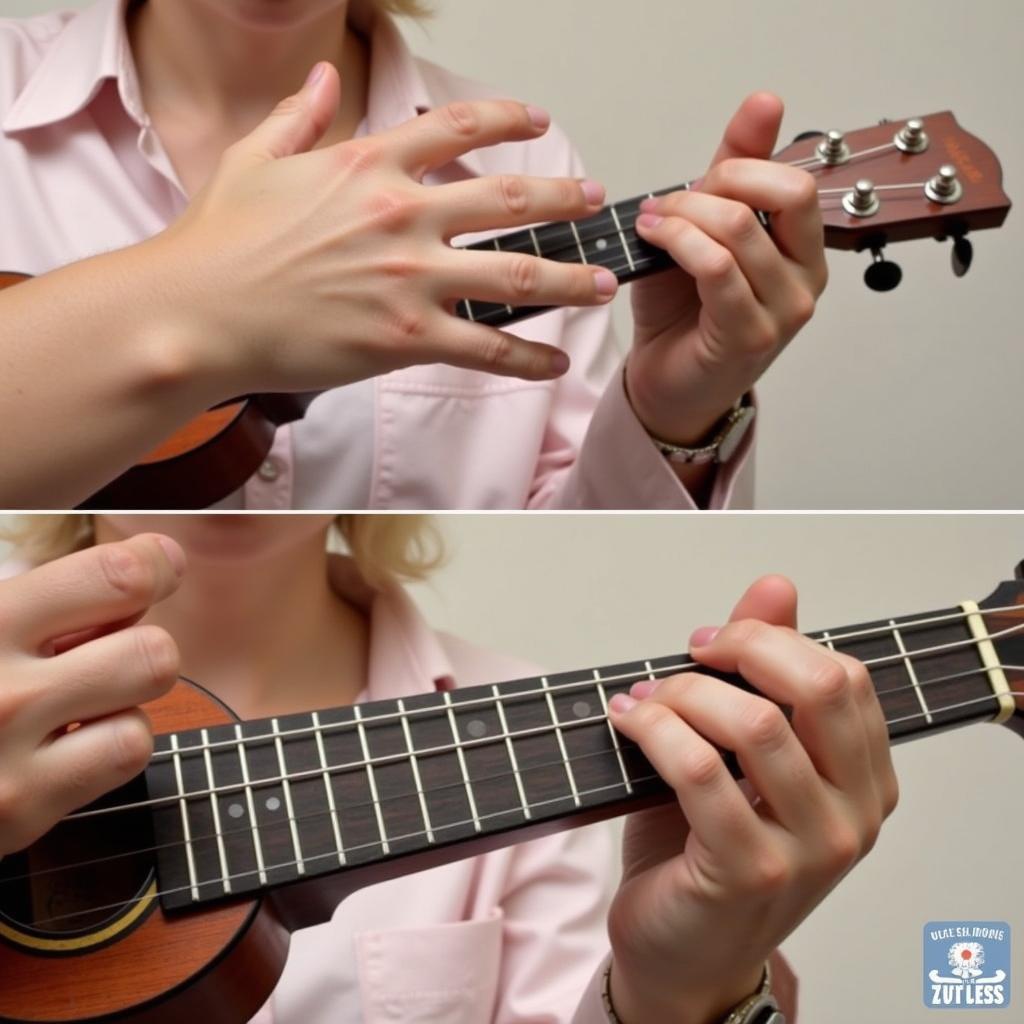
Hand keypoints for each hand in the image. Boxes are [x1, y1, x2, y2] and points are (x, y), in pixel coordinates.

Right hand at [0, 535, 183, 856]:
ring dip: (126, 698)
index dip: (155, 566)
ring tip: (78, 701)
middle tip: (104, 653)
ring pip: (145, 711)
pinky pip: (124, 755)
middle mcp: (1, 690)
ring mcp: (9, 757)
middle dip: (141, 646)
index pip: (118, 578)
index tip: (160, 566)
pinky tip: (66, 743)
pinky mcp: (20, 809)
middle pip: (153, 652)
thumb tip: (144, 576)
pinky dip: (109, 745)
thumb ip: (43, 597)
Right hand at [153, 63, 615, 396]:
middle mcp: (402, 214)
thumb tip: (326, 79)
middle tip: (595, 201)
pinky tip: (555, 362)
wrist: (199, 311)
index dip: (507, 118)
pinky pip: (487, 348)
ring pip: (517, 276)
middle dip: (563, 199)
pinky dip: (528, 358)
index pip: (458, 126)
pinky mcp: (407, 339)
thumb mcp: (254, 158)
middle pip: (508, 199)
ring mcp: (410, 278)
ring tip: (602, 282)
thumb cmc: (220, 240)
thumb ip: (300, 114)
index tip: (537, 121)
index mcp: (370, 165)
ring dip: (570, 278)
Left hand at [605, 576, 897, 1023]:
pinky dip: (654, 730)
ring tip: (646, 701)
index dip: (770, 640)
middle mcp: (853, 816)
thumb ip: (764, 671)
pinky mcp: (750, 871)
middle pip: (820, 687)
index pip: (843, 676)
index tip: (715, 641)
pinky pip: (700, 770)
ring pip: (753, 724)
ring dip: (681, 693)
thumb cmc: (707, 850)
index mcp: (865, 781)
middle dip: (741, 647)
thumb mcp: (741, 754)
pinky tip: (628, 723)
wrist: (681, 953)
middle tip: (688, 654)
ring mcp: (809, 849)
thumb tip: (776, 587)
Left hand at [626, 93, 827, 445]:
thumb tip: (765, 102)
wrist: (665, 384)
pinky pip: (716, 268)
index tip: (694, 183)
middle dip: (719, 184)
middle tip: (674, 203)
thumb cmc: (684, 313)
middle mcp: (807, 280)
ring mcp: (784, 312)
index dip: (740, 167)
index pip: (796, 181)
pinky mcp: (748, 335)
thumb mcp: (706, 230)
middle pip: (787, 194)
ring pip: (739, 229)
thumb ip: (734, 172)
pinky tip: (653, 240)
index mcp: (805, 250)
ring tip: (652, 224)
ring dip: (683, 215)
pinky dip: (677, 242)